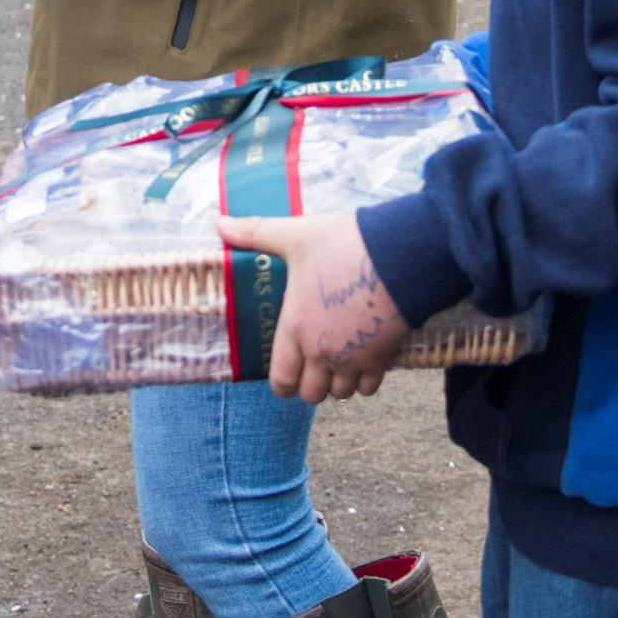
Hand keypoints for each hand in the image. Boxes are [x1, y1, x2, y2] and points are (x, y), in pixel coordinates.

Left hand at [216, 211, 412, 404]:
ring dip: (336, 383)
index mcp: (295, 328)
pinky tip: (362, 358)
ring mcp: (354, 359)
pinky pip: (370, 388)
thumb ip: (254, 233)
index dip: (281, 382)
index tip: (286, 372)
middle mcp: (322, 351)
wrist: (398, 255)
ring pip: (341, 394)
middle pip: (311, 395)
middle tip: (311, 364)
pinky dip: (364, 380)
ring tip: (336, 360)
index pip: (281, 380)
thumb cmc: (343, 246)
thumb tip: (218, 223)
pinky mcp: (384, 358)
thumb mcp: (293, 235)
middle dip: (309, 384)